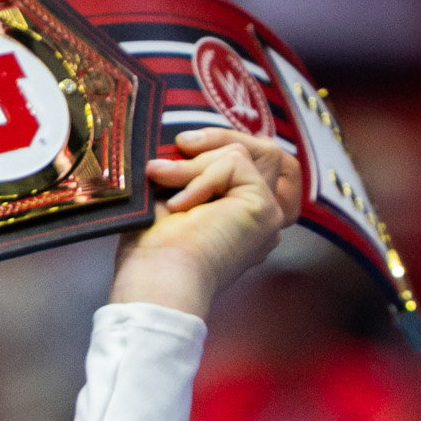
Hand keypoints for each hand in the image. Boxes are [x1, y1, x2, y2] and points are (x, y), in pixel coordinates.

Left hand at [110, 128, 304, 319]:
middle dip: (213, 140)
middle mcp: (261, 220)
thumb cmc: (152, 252)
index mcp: (241, 222)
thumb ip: (192, 172)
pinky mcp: (264, 209)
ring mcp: (267, 214)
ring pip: (239, 154)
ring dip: (194, 165)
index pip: (247, 164)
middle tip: (176, 149)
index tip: (182, 145)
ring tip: (163, 182)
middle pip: (256, 151)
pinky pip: (234, 162)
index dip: (219, 145)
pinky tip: (178, 206)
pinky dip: (199, 178)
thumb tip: (189, 144)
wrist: (155, 280)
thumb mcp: (173, 198)